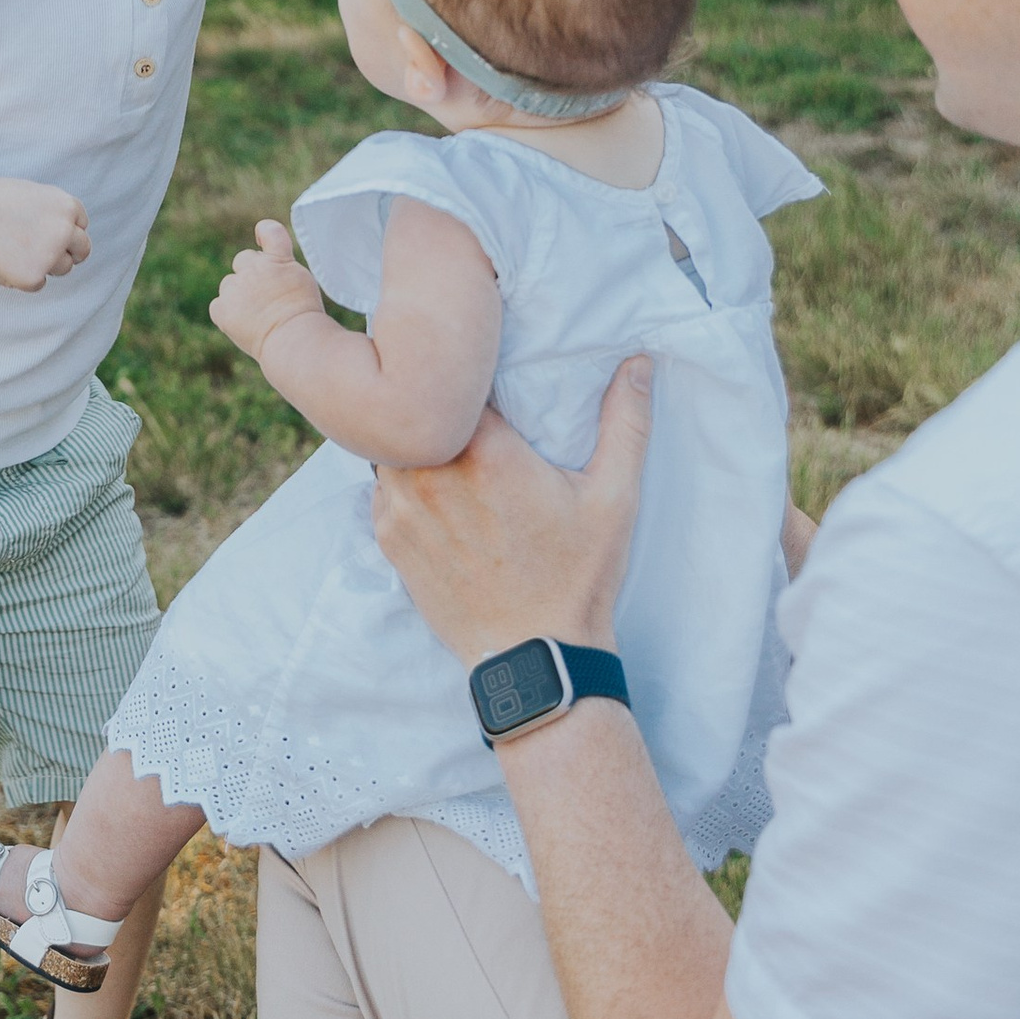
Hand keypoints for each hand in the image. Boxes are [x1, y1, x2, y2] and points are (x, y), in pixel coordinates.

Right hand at [0, 170, 90, 289]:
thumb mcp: (32, 196)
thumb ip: (53, 215)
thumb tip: (67, 240)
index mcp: (66, 206)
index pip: (82, 226)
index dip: (66, 231)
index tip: (48, 234)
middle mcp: (65, 230)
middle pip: (82, 251)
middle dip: (67, 253)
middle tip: (42, 253)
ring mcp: (50, 255)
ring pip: (62, 269)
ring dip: (43, 265)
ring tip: (12, 250)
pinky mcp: (32, 277)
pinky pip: (37, 284)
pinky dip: (22, 277)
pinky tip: (1, 260)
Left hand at [210, 221, 325, 371]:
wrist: (294, 340)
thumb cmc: (304, 317)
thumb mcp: (301, 282)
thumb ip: (282, 269)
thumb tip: (268, 268)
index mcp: (279, 259)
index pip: (270, 231)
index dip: (264, 231)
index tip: (262, 236)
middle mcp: (254, 267)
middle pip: (243, 259)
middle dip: (251, 273)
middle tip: (267, 296)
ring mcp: (236, 287)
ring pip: (230, 284)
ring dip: (239, 295)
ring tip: (259, 315)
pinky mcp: (222, 307)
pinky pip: (218, 305)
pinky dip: (227, 314)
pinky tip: (245, 325)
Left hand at [369, 355, 653, 664]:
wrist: (534, 656)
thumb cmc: (578, 576)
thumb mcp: (614, 499)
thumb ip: (625, 423)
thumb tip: (638, 362)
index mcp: (486, 453)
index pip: (458, 381)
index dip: (467, 372)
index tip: (481, 374)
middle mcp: (433, 473)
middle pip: (416, 408)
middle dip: (436, 403)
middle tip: (458, 402)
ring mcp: (402, 507)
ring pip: (390, 444)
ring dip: (413, 438)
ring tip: (441, 439)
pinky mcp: (388, 538)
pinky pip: (381, 486)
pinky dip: (401, 478)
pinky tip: (431, 485)